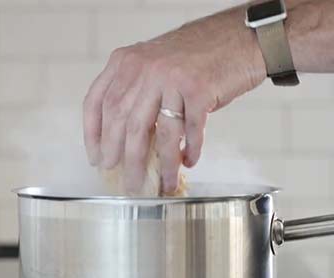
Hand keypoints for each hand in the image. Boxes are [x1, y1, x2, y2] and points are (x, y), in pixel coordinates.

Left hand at [83, 6, 266, 192]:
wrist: (239, 37)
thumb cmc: (198, 54)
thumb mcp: (154, 63)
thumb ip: (136, 91)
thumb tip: (124, 140)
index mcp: (127, 62)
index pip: (97, 102)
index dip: (94, 135)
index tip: (96, 157)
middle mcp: (146, 68)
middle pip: (124, 123)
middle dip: (123, 158)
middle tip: (127, 180)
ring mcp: (172, 79)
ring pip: (158, 134)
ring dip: (161, 165)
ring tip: (162, 184)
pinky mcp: (199, 90)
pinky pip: (191, 131)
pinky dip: (190, 151)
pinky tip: (188, 162)